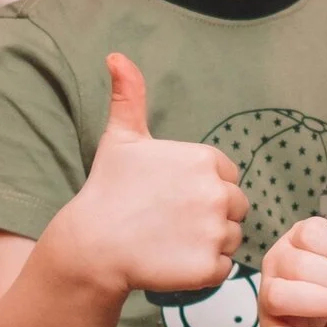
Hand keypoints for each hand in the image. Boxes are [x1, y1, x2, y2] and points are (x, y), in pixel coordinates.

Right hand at [51, 54, 248, 298]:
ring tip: (171, 241)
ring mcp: (214, 230)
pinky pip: (222, 268)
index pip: (227, 177)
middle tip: (171, 222)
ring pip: (231, 238)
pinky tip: (172, 261)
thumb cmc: (107, 189)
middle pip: (235, 207)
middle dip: (210, 215)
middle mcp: (216, 192)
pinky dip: (202, 270)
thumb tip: (116, 56)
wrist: (91, 245)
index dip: (203, 188)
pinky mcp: (209, 266)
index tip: (173, 197)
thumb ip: (129, 95)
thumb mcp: (121, 138)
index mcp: (204, 159)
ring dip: (208, 242)